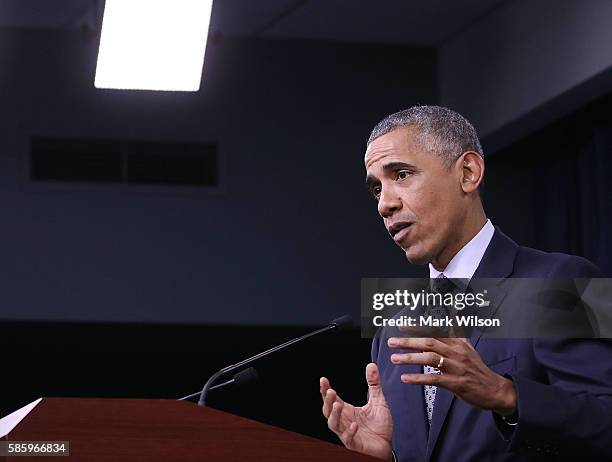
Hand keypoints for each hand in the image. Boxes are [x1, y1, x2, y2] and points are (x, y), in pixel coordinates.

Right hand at [320, 363, 392, 459]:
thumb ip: (374, 384)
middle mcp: (344, 421)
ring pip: (333, 424)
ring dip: (334, 414)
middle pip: (328, 410)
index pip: (332, 398)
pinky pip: (348, 438)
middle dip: (327, 400)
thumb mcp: (378, 401)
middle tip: (329, 390)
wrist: (387, 446)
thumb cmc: (380, 426)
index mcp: (346, 410)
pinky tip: (354, 424)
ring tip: (338, 404)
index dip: (325, 389)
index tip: (323, 379)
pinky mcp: (355, 444)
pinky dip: (349, 431)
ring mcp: (347, 433)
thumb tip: (371, 365)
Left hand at [388, 337, 516, 415]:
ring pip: (430, 359)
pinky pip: (434, 379)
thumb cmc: (478, 369)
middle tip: (392, 342)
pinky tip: (406, 378)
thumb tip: (453, 314)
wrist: (495, 389)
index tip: (402, 326)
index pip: (435, 331)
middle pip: (429, 343)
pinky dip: (418, 378)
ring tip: (395, 359)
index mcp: (458, 343)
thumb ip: (457, 332)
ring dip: (410, 358)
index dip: (417, 328)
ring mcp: (456, 367)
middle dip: (408, 341)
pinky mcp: (456, 383)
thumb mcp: (468, 348)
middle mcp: (456, 352)